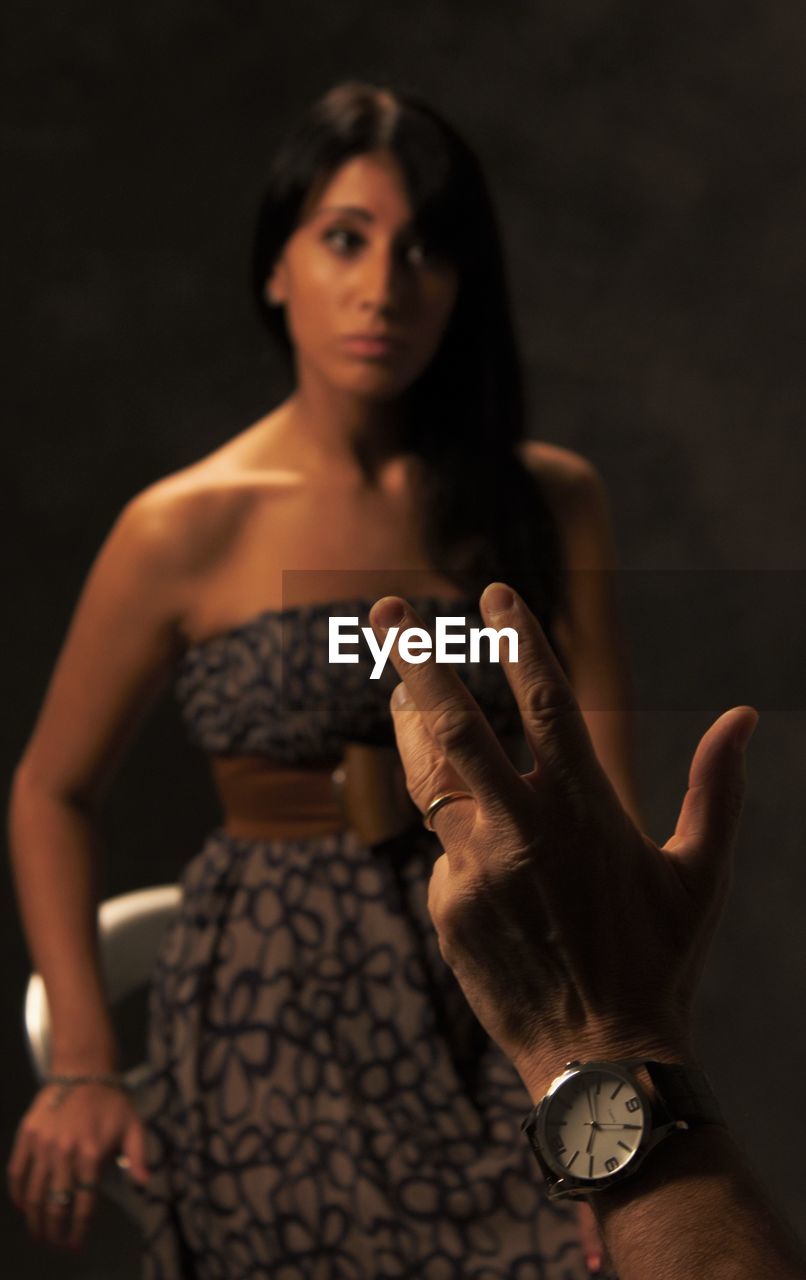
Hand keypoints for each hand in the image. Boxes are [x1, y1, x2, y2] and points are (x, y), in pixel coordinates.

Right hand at [7, 1081, 147, 1249]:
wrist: (83, 1069)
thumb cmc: (111, 1100)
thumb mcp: (133, 1125)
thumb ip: (138, 1156)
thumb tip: (144, 1183)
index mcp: (91, 1154)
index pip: (84, 1204)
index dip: (79, 1230)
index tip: (77, 1245)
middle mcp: (64, 1153)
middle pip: (56, 1204)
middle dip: (55, 1231)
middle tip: (56, 1245)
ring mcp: (42, 1145)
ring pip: (34, 1193)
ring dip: (35, 1219)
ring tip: (38, 1235)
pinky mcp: (27, 1135)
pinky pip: (17, 1172)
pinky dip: (17, 1193)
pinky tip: (22, 1206)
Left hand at [369, 582, 756, 1099]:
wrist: (601, 1060)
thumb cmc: (659, 960)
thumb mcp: (699, 873)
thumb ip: (715, 789)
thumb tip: (743, 716)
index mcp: (586, 808)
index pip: (543, 701)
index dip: (516, 641)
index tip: (493, 595)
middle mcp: (523, 829)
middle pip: (456, 726)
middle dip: (415, 661)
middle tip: (382, 611)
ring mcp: (477, 869)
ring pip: (429, 778)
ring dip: (409, 725)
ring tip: (396, 687)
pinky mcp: (449, 907)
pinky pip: (443, 851)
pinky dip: (453, 830)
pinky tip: (478, 844)